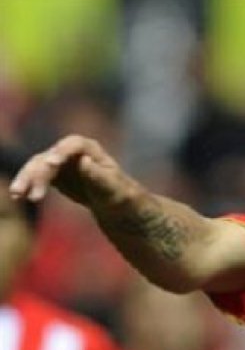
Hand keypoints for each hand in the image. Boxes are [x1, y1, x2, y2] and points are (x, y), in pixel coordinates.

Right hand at [8, 135, 137, 208]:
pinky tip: (18, 196)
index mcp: (91, 149)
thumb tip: (83, 161)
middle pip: (50, 157)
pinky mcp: (53, 174)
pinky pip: (36, 177)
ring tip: (19, 195)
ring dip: (27, 179)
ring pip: (38, 166)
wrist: (117, 205)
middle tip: (32, 192)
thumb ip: (98, 176)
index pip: (73, 145)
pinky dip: (28, 185)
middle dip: (39, 172)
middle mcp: (72, 152)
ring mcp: (60, 161)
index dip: (61, 152)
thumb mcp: (113, 188)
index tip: (52, 164)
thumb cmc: (121, 195)